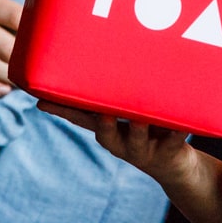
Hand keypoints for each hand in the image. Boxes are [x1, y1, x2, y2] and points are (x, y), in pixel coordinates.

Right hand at [39, 102, 196, 183]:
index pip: (80, 118)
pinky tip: (181, 123)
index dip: (60, 110)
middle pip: (105, 133)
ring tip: (139, 116)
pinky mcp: (169, 152)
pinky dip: (177, 131)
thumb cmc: (149, 129)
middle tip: (96, 110)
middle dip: (99, 120)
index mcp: (108, 129)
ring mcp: (144, 149)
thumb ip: (115, 91)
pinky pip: (174, 140)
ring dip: (137, 127)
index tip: (40, 99)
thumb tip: (100, 54)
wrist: (177, 167)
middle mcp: (121, 142)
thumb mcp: (130, 111)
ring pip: (137, 138)